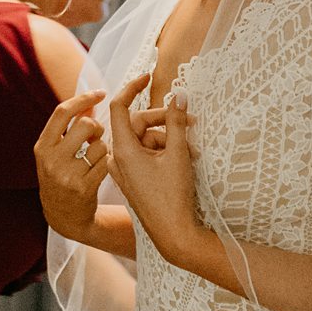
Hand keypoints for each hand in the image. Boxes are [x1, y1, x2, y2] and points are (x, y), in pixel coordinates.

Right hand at [34, 90, 110, 243]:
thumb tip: (88, 102)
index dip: (84, 98)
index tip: (100, 93)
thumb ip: (69, 127)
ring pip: (99, 144)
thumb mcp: (56, 152)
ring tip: (95, 157)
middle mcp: (51, 160)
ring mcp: (67, 175)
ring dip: (103, 148)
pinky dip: (107, 163)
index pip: (62, 112)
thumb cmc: (61, 177)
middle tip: (95, 136)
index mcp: (42, 146)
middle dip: (96, 127)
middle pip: (85, 124)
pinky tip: (100, 170)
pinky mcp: (84, 188)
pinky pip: (106, 163)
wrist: (63, 216)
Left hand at [107, 73, 203, 263]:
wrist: (172, 235)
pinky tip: (184, 158)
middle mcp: (119, 158)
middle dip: (165, 120)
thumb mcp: (178, 154)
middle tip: (191, 121)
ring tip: (193, 149)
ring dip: (169, 139)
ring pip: (145, 140)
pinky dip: (164, 152)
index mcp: (123, 149)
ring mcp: (125, 169)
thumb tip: (179, 96)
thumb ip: (177, 123)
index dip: (132, 87)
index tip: (147, 75)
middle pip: (138, 123)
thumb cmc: (173, 196)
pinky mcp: (134, 178)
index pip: (119, 107)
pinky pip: (146, 155)